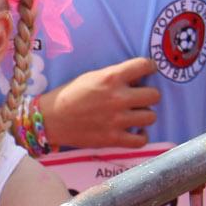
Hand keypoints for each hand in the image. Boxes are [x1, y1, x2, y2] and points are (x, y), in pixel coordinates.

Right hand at [41, 61, 160, 147]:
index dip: (149, 68)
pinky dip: (141, 136)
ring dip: (144, 115)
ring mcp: (117, 120)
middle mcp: (118, 98)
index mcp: (111, 77)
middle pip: (154, 95)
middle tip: (138, 98)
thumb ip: (115, 77)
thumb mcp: (92, 76)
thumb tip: (137, 80)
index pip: (145, 65)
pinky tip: (135, 132)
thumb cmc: (70, 94)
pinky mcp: (112, 139)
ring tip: (134, 116)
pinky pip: (141, 140)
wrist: (50, 119)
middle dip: (148, 95)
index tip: (146, 73)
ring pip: (151, 117)